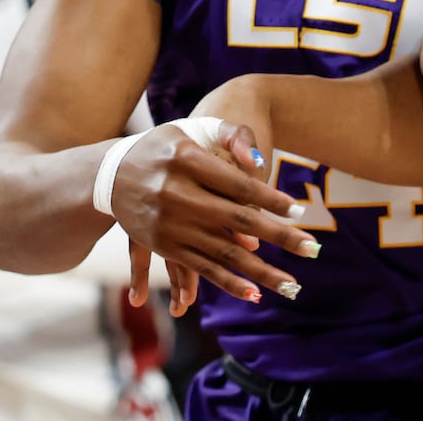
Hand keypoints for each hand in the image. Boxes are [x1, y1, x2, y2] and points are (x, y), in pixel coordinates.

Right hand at [112, 119, 316, 312]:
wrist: (110, 175)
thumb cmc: (164, 146)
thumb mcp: (193, 128)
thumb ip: (231, 136)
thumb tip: (259, 163)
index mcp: (186, 161)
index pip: (238, 184)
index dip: (272, 200)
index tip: (301, 213)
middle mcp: (177, 196)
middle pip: (237, 221)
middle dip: (279, 237)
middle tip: (313, 249)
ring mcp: (170, 226)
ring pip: (223, 253)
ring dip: (260, 271)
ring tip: (292, 286)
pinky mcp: (165, 246)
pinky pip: (201, 268)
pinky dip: (228, 283)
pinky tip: (254, 294)